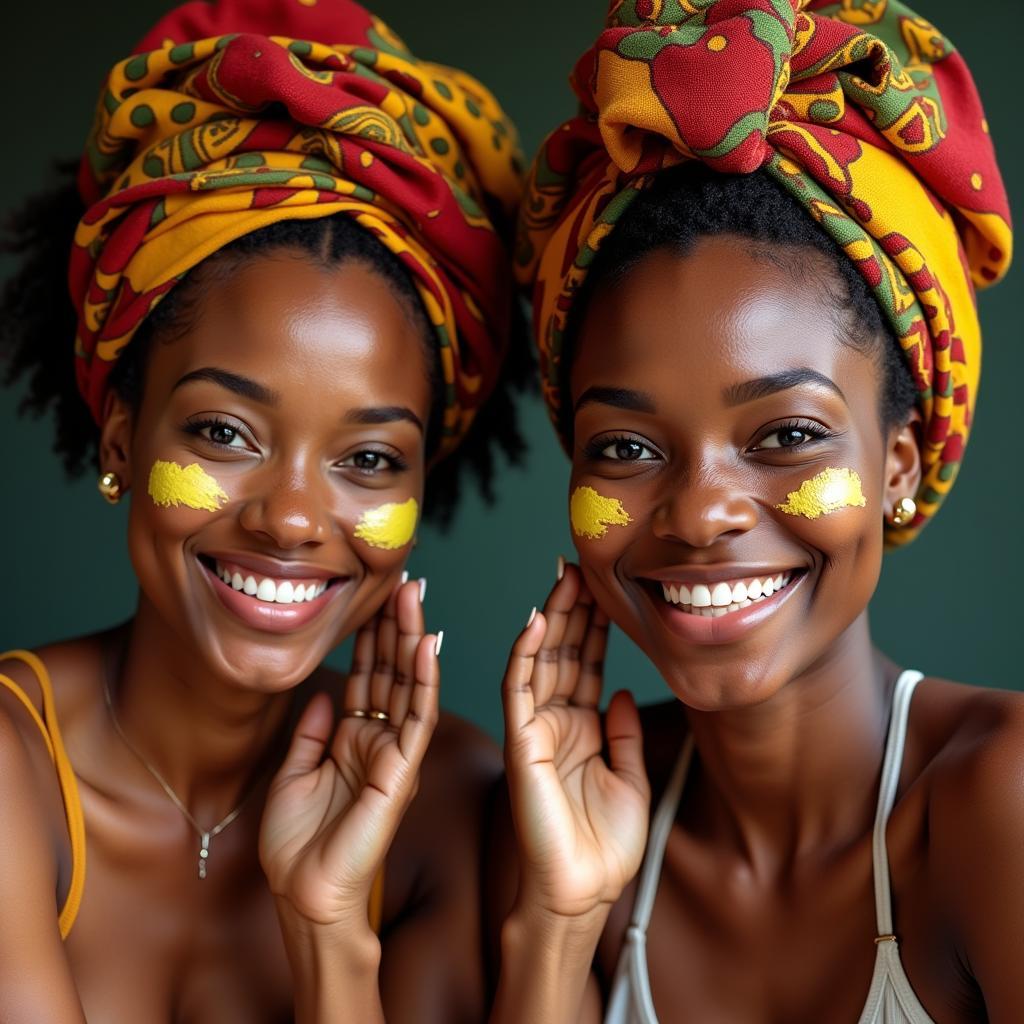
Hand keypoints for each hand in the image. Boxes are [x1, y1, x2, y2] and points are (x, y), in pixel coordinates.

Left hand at [260, 578, 439, 926]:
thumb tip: (320, 695)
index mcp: (352, 741)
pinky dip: (424, 681)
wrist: (304, 896)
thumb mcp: (293, 776)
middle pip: (391, 671)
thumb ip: (309, 734)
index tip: (375, 596)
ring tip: (415, 595)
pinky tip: (426, 644)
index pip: (367, 677)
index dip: (371, 637)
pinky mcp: (402, 772)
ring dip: (413, 638)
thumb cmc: (297, 846)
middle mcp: (378, 741)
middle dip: (396, 624)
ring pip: (409, 685)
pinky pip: (417, 719)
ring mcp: (393, 754)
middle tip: (403, 580)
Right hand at [502, 563, 649, 918]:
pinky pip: (519, 689)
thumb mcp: (631, 780)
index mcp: (581, 728)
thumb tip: (619, 690)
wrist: (582, 894)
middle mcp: (556, 722)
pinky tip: (536, 621)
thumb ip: (624, 734)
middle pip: (562, 652)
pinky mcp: (521, 742)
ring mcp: (536, 729)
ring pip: (540, 660)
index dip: (593, 625)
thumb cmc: (603, 849)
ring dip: (551, 618)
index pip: (585, 664)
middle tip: (581, 564)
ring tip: (564, 578)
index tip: (602, 586)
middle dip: (572, 609)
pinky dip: (525, 654)